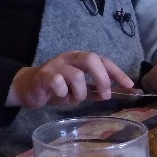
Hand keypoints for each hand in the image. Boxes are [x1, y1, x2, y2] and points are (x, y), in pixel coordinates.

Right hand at [7, 51, 132, 109]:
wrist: (27, 89)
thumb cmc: (56, 88)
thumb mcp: (79, 89)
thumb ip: (96, 90)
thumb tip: (120, 94)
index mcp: (81, 59)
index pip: (103, 61)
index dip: (117, 72)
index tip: (130, 86)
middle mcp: (70, 58)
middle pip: (91, 59)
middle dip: (102, 79)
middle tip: (105, 96)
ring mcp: (56, 65)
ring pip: (76, 74)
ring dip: (80, 92)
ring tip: (74, 99)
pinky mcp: (43, 76)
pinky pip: (58, 82)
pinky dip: (63, 93)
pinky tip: (59, 97)